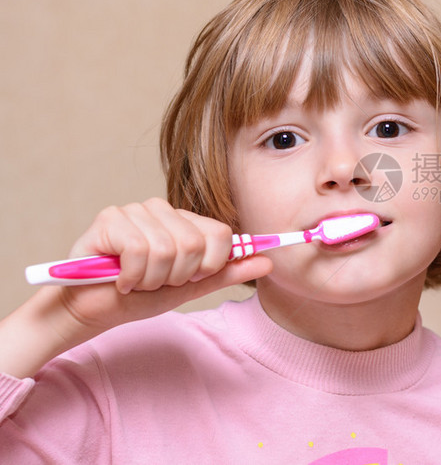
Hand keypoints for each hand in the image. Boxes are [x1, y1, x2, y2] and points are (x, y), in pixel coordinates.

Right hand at [55, 197, 271, 331]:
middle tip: (156, 281)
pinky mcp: (109, 219)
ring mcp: (134, 211)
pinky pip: (139, 251)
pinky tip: (121, 279)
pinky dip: (132, 276)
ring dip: (151, 279)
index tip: (186, 278)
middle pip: (195, 244)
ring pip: (167, 249)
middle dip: (177, 276)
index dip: (209, 265)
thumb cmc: (139, 297)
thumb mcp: (190, 287)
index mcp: (184, 221)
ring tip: (137, 281)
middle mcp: (160, 209)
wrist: (93, 311)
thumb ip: (227, 272)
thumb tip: (267, 261)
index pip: (222, 234)